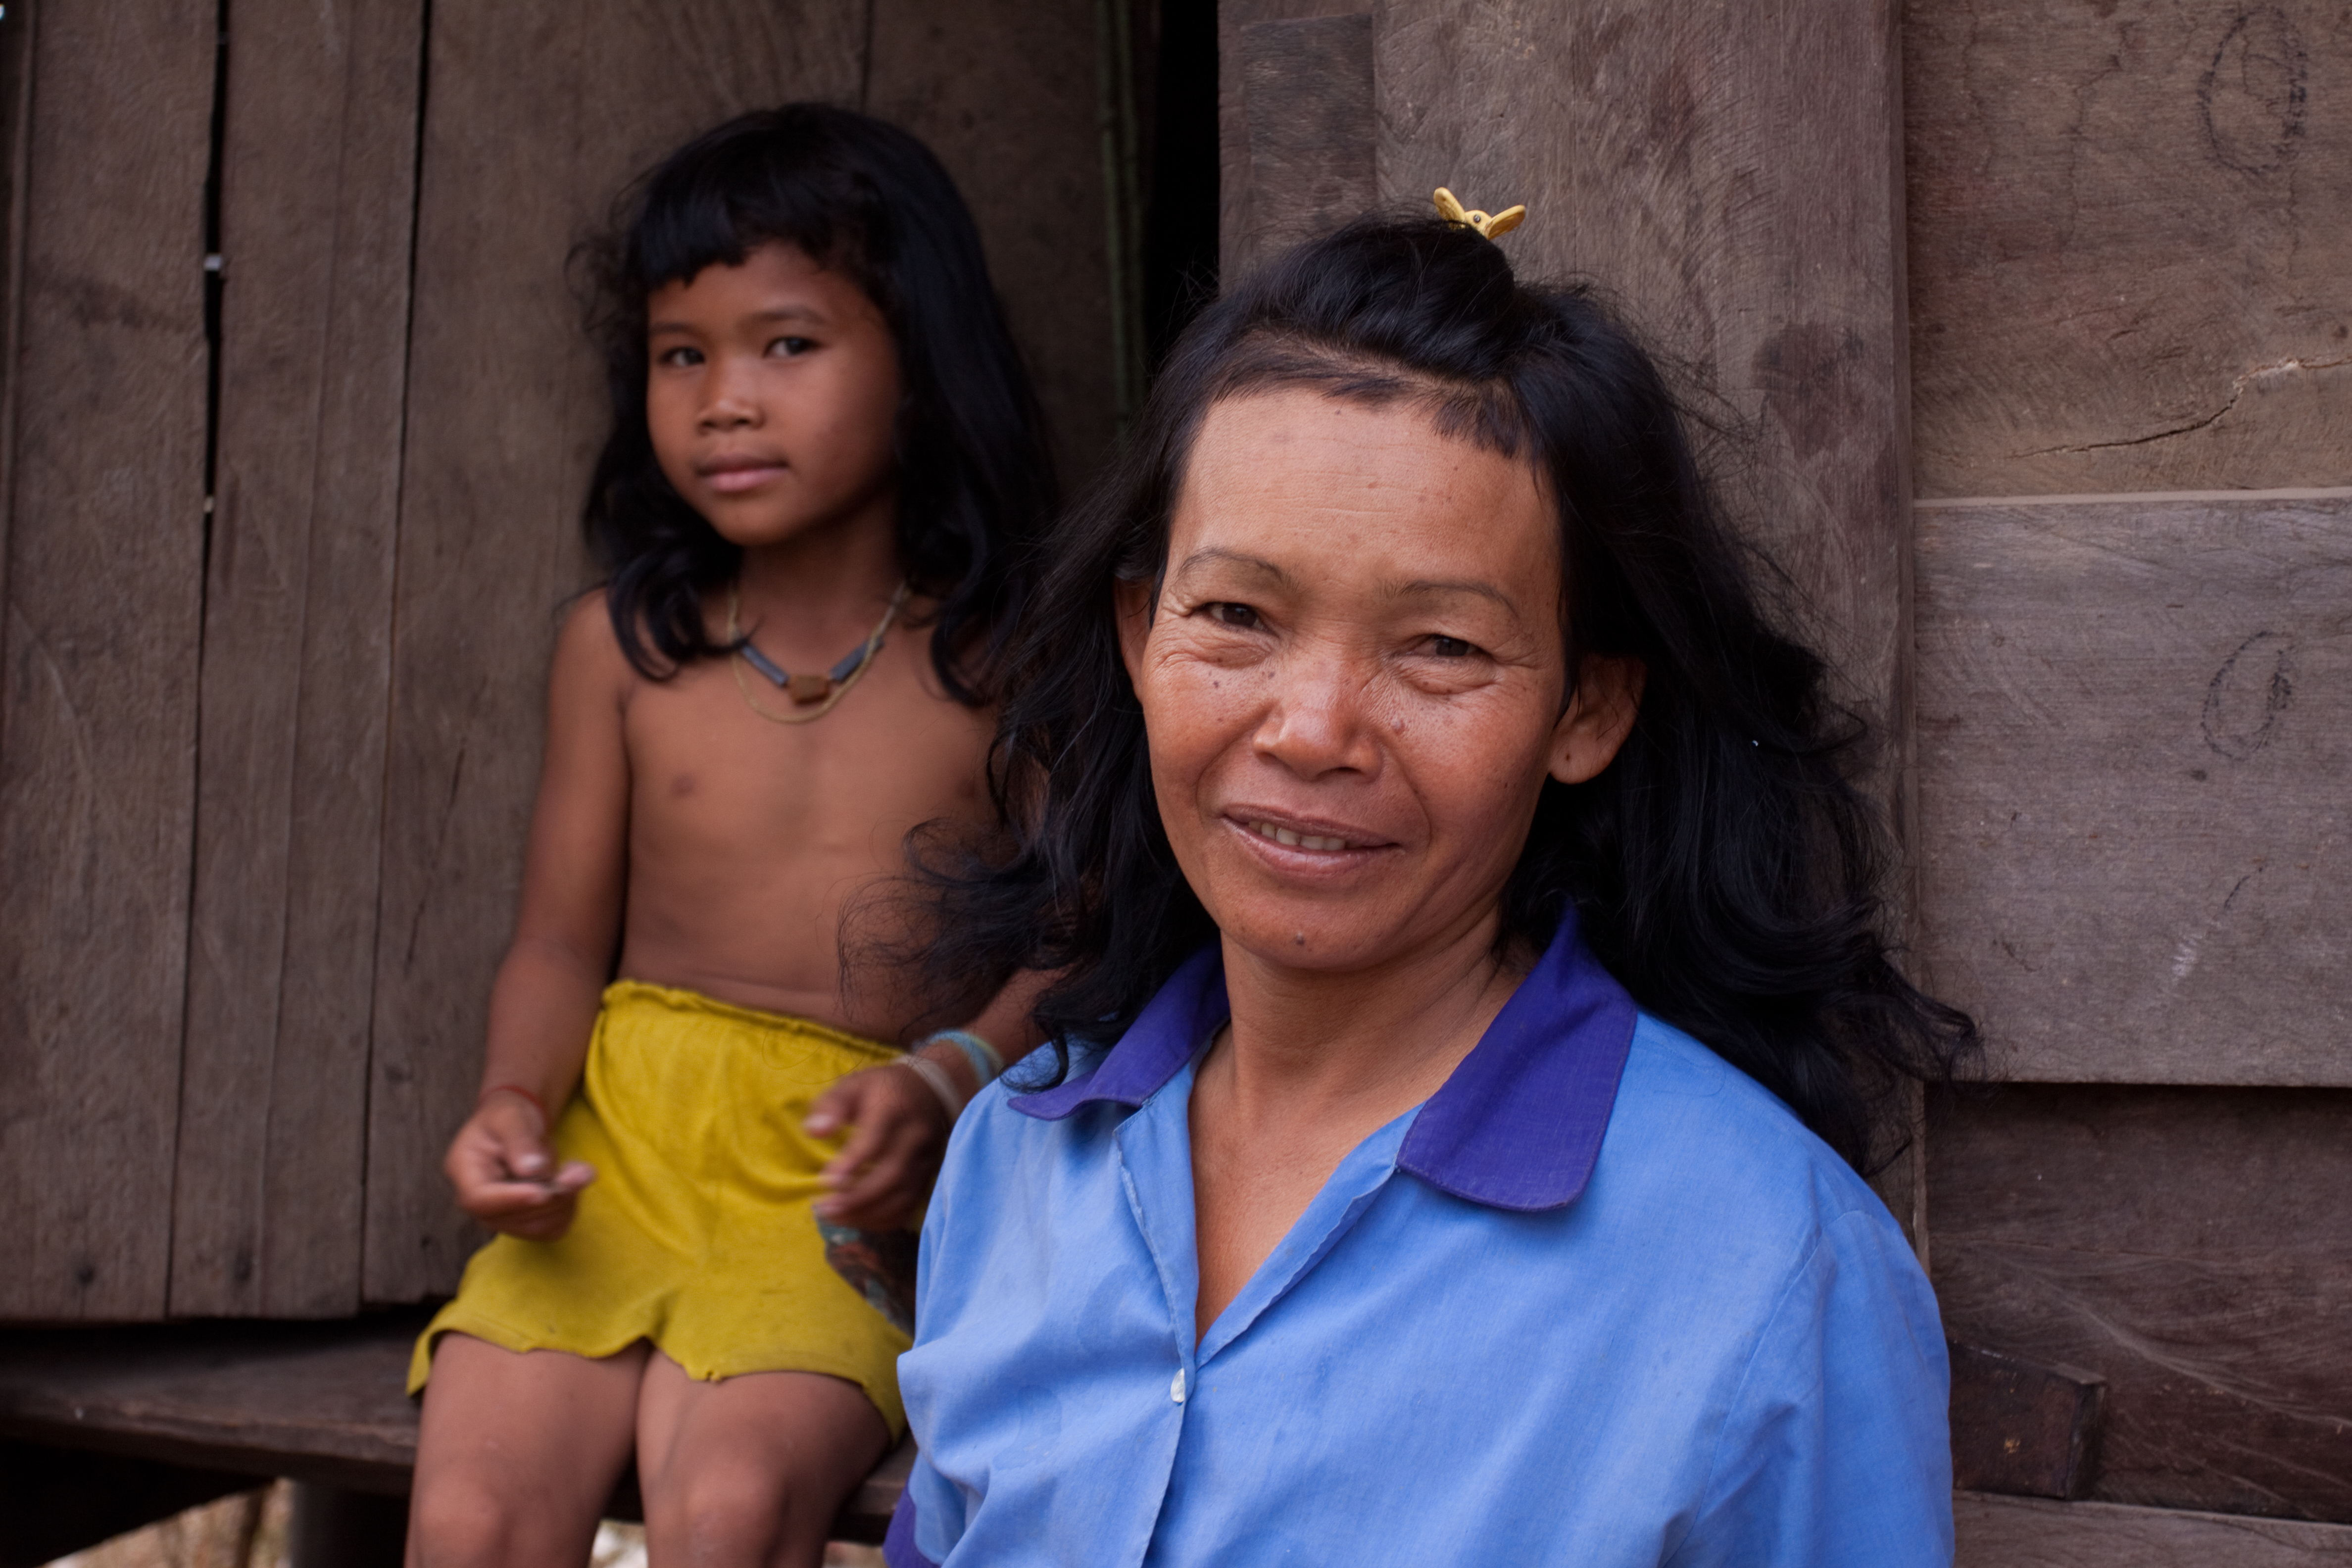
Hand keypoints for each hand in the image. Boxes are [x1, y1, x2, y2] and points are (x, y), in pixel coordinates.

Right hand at [443, 1090, 594, 1240]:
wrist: (517, 1127)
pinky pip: (551, 1229)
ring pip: (537, 1227)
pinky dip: (569, 1208)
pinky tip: (570, 1183)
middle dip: (552, 1196)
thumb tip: (532, 1168)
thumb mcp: (512, 1117)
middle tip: (579, 1170)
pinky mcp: (523, 1223)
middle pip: (513, 1217)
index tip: (544, 1192)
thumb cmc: (509, 1118)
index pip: (479, 1199)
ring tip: (576, 1170)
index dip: (513, 1199)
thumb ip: (520, 1140)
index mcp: (463, 1171)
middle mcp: (477, 1202)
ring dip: (566, 1201)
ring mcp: (500, 1217)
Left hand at [803, 1062, 952, 1230]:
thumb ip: (831, 1105)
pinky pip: (909, 1206)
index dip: (853, 1162)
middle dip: (858, 1197)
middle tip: (825, 1209)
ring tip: (835, 1217)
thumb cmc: (882, 1089)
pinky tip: (857, 1219)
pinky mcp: (928, 1177)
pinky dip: (883, 1219)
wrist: (933, 1091)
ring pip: (902, 1195)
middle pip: (892, 1174)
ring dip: (867, 1213)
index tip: (827, 1181)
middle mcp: (914, 1137)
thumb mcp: (853, 1085)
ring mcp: (925, 1160)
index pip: (876, 1140)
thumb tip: (815, 1132)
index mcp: (893, 1109)